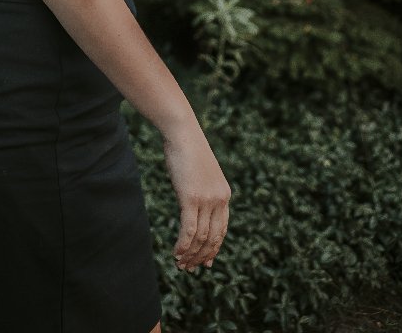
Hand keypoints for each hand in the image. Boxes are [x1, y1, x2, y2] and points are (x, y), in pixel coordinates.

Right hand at [162, 125, 230, 271]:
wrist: (183, 132)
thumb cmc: (187, 149)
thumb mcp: (199, 173)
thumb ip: (201, 190)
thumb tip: (192, 204)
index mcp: (224, 194)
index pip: (222, 229)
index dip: (215, 247)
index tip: (207, 260)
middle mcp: (219, 199)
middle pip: (213, 237)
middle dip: (202, 255)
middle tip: (190, 268)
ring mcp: (206, 200)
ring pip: (201, 237)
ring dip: (190, 254)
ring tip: (181, 264)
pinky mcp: (191, 198)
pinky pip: (189, 230)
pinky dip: (183, 245)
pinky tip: (176, 253)